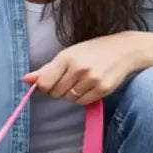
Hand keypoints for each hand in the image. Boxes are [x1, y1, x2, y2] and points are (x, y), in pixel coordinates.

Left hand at [23, 31, 151, 104]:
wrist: (126, 50)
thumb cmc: (93, 51)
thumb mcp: (69, 54)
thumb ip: (46, 69)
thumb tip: (26, 80)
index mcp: (67, 57)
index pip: (44, 83)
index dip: (44, 86)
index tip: (49, 83)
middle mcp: (79, 68)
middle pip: (56, 92)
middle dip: (58, 89)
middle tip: (69, 79)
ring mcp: (92, 79)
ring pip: (69, 99)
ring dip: (71, 94)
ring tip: (81, 81)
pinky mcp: (103, 89)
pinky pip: (83, 102)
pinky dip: (82, 98)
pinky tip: (89, 86)